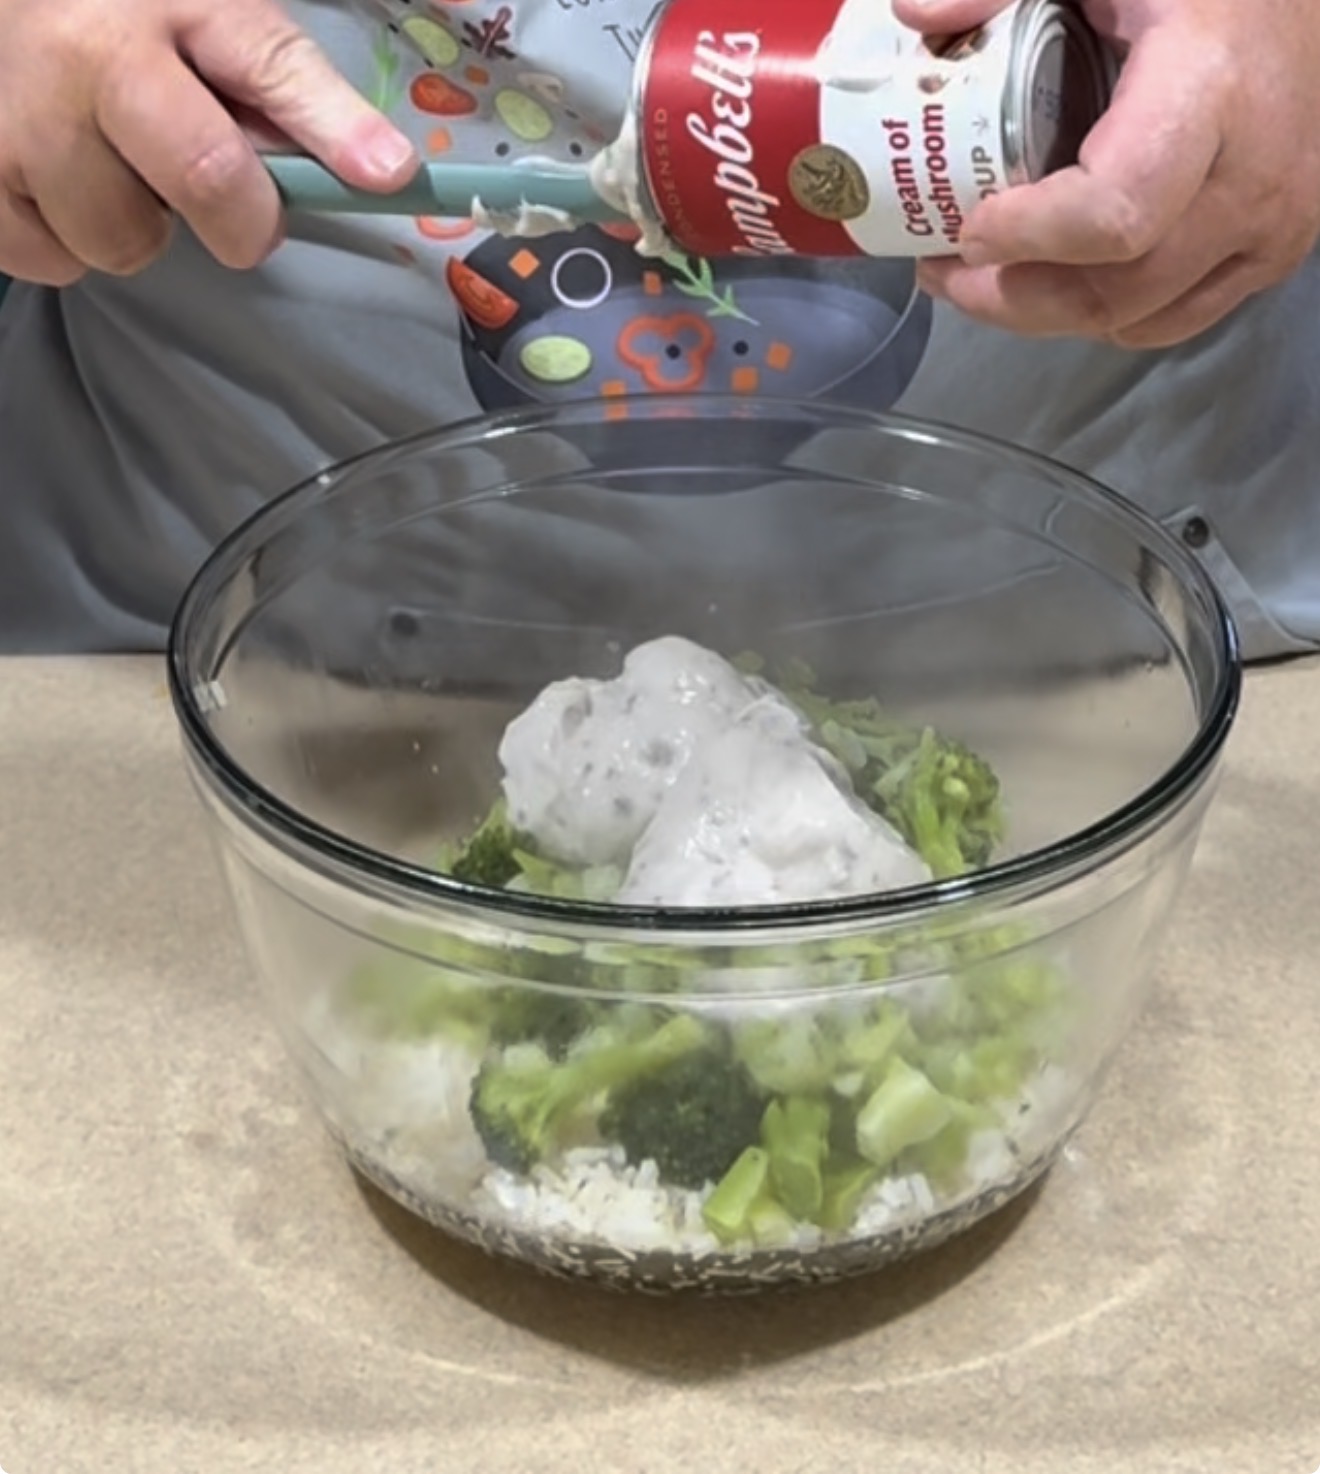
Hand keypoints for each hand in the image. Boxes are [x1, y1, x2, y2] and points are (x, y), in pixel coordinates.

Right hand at [0, 0, 417, 286]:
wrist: (1, 3)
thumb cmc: (117, 12)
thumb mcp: (208, 17)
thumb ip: (285, 90)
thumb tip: (382, 171)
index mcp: (170, 2)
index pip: (271, 65)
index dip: (336, 129)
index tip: (387, 173)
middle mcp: (90, 56)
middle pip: (203, 177)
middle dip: (238, 219)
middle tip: (226, 202)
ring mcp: (21, 120)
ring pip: (122, 241)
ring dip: (136, 228)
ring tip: (114, 167)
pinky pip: (52, 260)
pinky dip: (67, 241)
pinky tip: (61, 184)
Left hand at [892, 0, 1319, 347]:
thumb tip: (915, 17)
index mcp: (1208, 90)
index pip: (1115, 210)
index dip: (1028, 237)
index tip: (963, 229)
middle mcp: (1253, 175)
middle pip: (1116, 289)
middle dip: (1010, 296)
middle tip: (941, 273)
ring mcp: (1274, 223)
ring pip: (1137, 318)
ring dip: (1045, 316)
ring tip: (983, 280)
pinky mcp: (1274, 251)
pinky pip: (1173, 317)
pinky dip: (1101, 315)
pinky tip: (1051, 281)